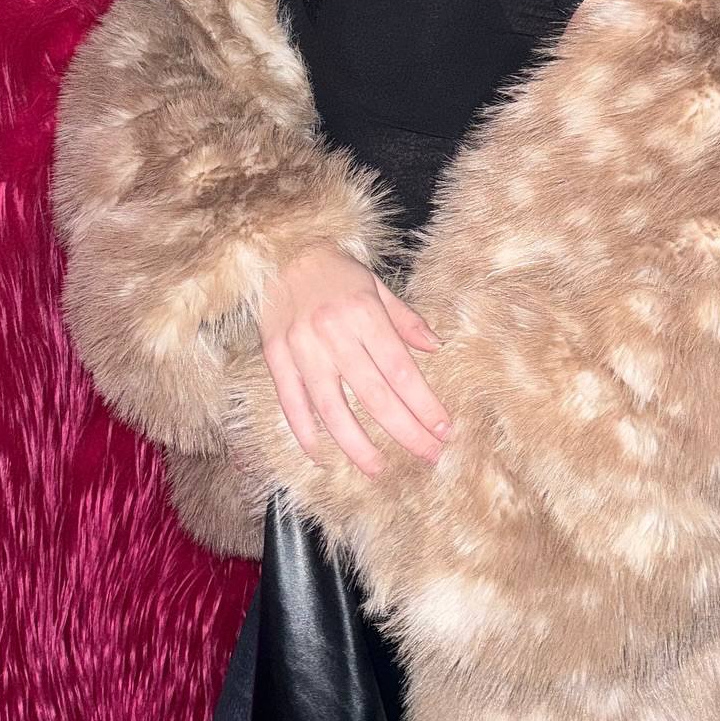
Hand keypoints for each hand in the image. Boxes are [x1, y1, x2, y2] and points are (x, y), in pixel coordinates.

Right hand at [257, 240, 451, 478]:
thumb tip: (437, 347)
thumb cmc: (336, 272)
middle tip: (428, 457)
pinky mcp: (275, 357)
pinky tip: (323, 457)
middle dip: (405, 430)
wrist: (280, 251)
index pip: (400, 369)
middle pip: (374, 395)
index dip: (424, 403)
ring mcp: (301, 347)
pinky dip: (305, 433)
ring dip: (357, 445)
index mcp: (363, 313)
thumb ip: (405, 319)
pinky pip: (291, 403)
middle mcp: (333, 333)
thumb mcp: (376, 285)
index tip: (444, 430)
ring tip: (378, 469)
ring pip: (332, 408)